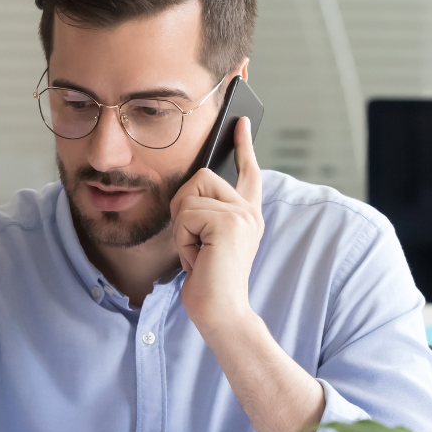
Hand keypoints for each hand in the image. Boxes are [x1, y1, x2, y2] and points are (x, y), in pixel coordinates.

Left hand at [170, 117, 263, 338]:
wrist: (220, 311)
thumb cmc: (208, 282)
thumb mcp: (207, 241)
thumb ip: (206, 214)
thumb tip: (191, 187)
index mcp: (247, 215)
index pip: (247, 172)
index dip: (243, 145)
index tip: (239, 120)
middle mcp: (249, 211)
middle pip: (200, 177)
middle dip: (183, 209)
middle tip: (193, 243)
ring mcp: (242, 215)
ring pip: (189, 196)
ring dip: (182, 228)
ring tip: (198, 253)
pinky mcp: (229, 223)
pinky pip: (186, 214)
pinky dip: (183, 240)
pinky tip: (198, 259)